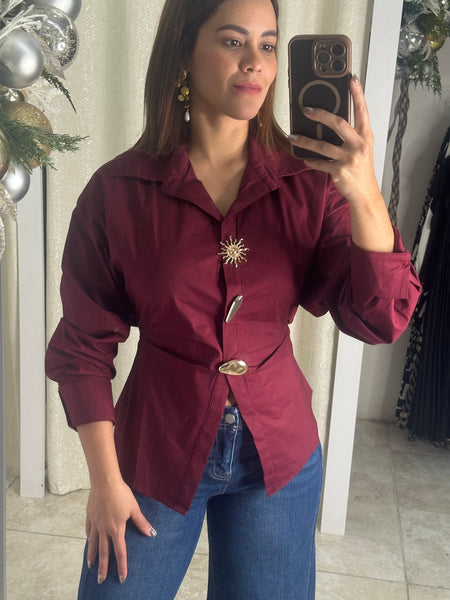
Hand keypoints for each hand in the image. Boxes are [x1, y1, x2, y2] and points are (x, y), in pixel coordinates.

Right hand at [85, 479, 155, 584]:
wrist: (105, 482)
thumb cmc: (121, 493)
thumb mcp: (134, 508)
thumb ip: (141, 522)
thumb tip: (151, 533)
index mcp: (116, 529)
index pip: (120, 552)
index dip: (122, 566)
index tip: (122, 578)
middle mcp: (104, 530)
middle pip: (104, 553)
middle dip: (103, 568)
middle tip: (101, 580)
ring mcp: (95, 523)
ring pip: (93, 544)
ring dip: (92, 556)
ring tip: (91, 566)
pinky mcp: (90, 516)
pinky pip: (89, 531)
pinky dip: (89, 538)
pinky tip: (90, 542)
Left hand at [289, 76, 378, 207]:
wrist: (365, 193)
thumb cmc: (362, 168)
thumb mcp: (362, 148)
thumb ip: (352, 135)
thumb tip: (332, 121)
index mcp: (366, 136)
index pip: (362, 111)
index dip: (358, 94)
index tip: (351, 79)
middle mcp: (359, 145)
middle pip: (339, 124)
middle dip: (321, 115)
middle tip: (307, 110)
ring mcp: (349, 159)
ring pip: (323, 146)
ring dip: (305, 141)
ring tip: (293, 136)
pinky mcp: (339, 171)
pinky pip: (319, 163)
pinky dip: (310, 160)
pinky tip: (303, 157)